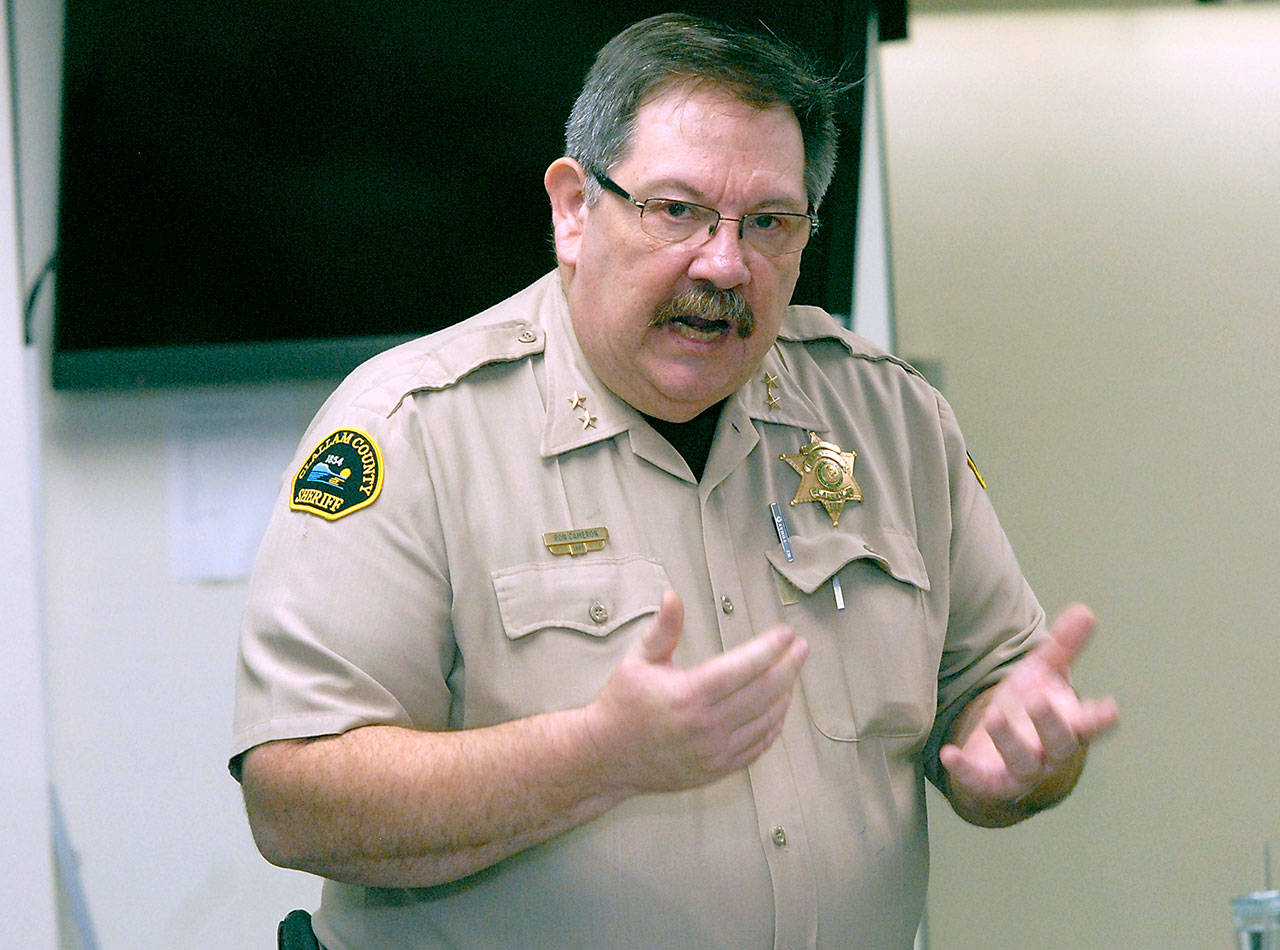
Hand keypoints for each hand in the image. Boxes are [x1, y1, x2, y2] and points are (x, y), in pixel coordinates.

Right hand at [582, 588, 808, 795]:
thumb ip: (663, 628)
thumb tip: (673, 595)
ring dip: (786, 693)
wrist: (607, 758)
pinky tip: (779, 704)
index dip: (770, 648)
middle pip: (764, 692)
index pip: (743, 667)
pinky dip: (774, 723)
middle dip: (789, 666)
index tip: (786, 633)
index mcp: (689, 694)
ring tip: (792, 671)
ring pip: (766, 719)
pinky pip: (758, 745)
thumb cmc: (623, 703)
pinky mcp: (718, 769)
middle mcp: (706, 725)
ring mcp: (715, 751)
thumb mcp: (638, 660)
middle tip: (802, 647)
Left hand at [940, 604, 1118, 824]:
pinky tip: (948, 754)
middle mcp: (1051, 753)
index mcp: (1069, 727)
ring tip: (994, 718)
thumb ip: (1064, 647)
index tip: (1109, 709)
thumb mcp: (1044, 676)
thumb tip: (1086, 610)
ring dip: (1009, 742)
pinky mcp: (993, 784)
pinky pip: (981, 782)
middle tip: (1039, 700)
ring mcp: (1023, 772)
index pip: (1089, 724)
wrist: (1003, 761)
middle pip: (1059, 744)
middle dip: (1051, 725)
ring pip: (1023, 763)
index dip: (1099, 718)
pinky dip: (966, 772)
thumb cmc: (1030, 713)